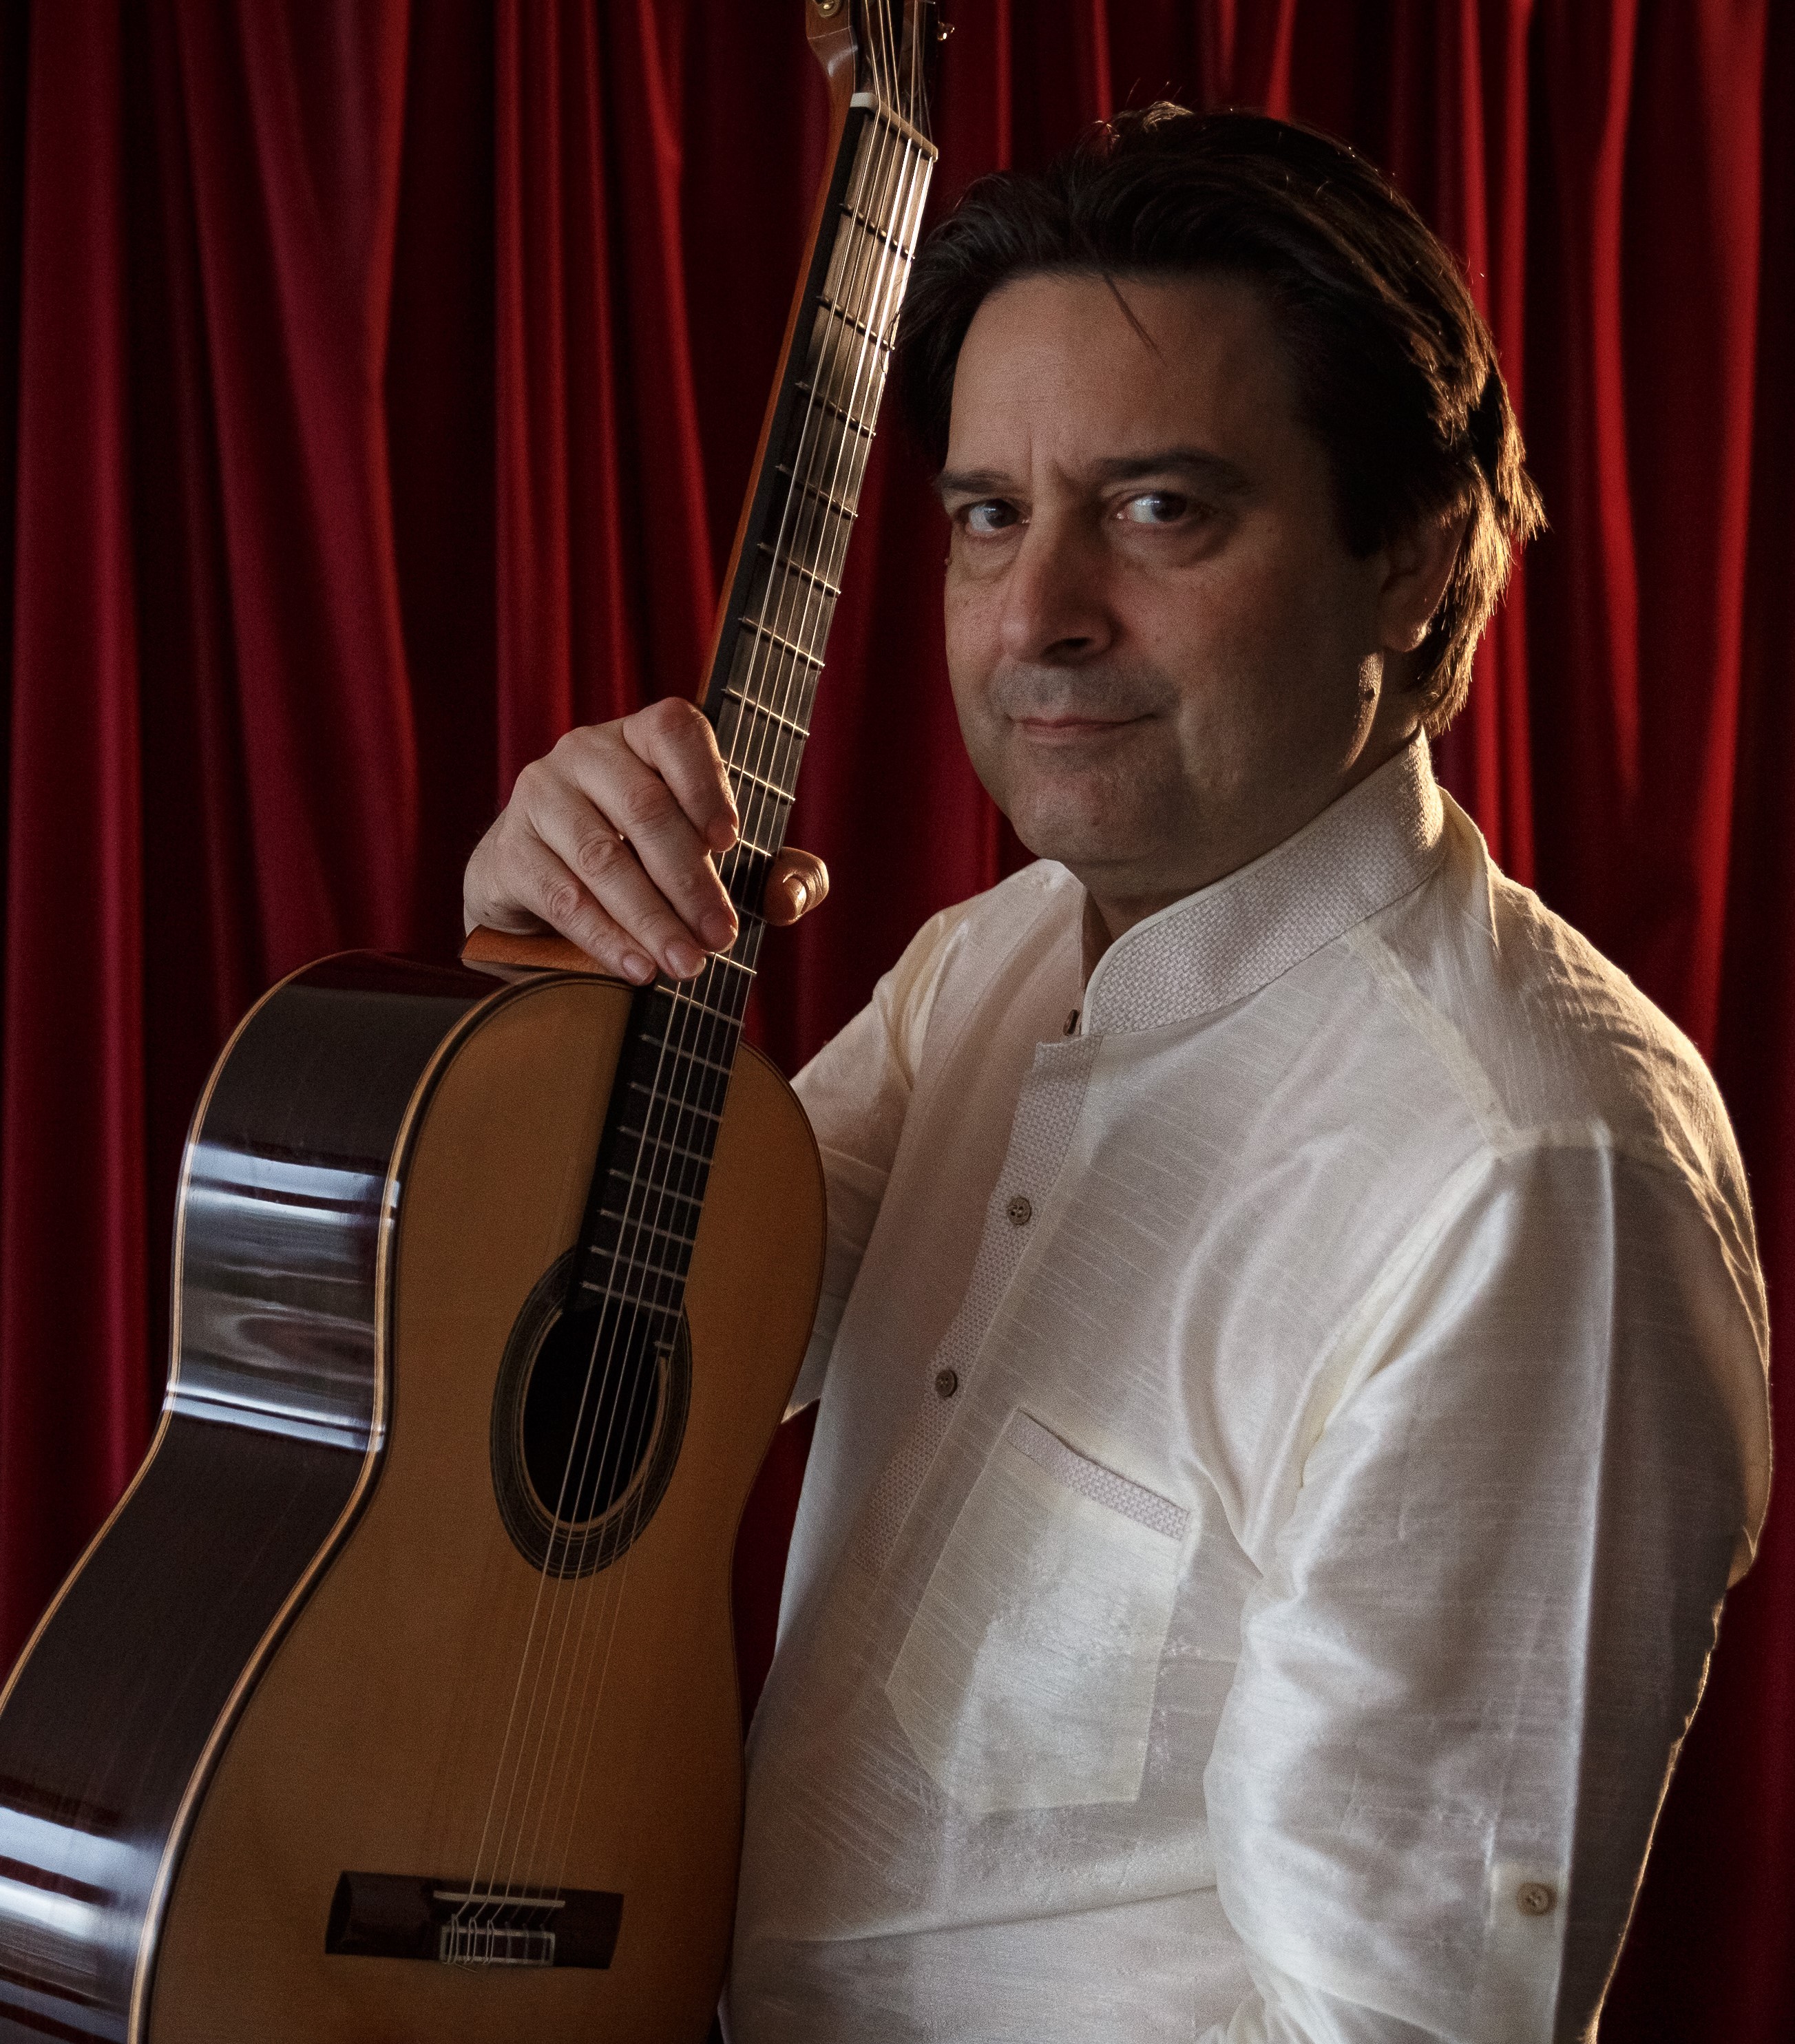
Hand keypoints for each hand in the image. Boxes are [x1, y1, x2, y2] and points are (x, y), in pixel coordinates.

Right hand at [463, 699, 828, 982]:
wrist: (537, 885)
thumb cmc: (645, 861)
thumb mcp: (714, 861)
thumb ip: (773, 872)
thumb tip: (792, 894)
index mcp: (642, 736)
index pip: (674, 731)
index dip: (705, 783)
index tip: (731, 842)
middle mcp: (586, 751)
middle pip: (643, 808)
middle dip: (689, 881)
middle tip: (720, 937)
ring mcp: (540, 796)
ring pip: (602, 858)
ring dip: (650, 918)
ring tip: (685, 964)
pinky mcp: (508, 851)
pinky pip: (561, 897)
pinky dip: (604, 938)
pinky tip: (638, 968)